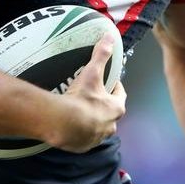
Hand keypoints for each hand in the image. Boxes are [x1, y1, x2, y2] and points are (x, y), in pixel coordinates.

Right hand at [47, 33, 126, 152]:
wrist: (64, 124)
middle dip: (104, 107)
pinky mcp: (83, 147)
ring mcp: (97, 138)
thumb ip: (101, 55)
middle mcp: (110, 125)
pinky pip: (84, 139)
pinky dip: (80, 133)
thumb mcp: (92, 74)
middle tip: (92, 97)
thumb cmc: (83, 99)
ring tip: (80, 112)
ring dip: (93, 122)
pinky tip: (71, 126)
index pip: (120, 96)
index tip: (110, 83)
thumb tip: (109, 37)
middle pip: (110, 114)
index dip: (115, 88)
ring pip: (98, 128)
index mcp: (116, 108)